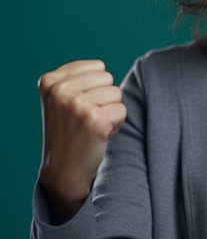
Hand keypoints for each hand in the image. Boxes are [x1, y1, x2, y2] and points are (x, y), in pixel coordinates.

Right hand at [38, 60, 126, 223]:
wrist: (64, 172)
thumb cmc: (70, 131)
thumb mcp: (62, 99)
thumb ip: (77, 78)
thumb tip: (104, 68)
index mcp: (50, 81)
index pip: (98, 66)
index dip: (96, 87)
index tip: (79, 106)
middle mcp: (61, 90)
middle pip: (108, 78)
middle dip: (104, 98)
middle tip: (87, 119)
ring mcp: (77, 104)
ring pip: (117, 94)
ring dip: (111, 111)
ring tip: (92, 126)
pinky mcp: (94, 120)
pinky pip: (123, 110)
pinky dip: (116, 124)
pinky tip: (100, 135)